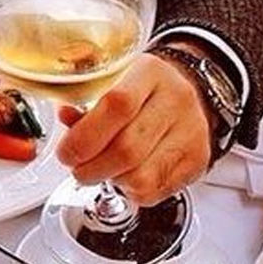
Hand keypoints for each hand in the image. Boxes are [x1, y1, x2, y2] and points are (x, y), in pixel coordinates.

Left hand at [56, 53, 212, 206]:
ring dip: (109, 180)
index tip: (66, 151)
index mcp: (149, 72)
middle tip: (76, 167)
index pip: (117, 103)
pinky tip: (125, 174)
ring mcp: (191, 131)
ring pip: (139, 176)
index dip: (84, 136)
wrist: (184, 96)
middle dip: (89, 167)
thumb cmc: (139, 91)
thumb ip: (83, 99)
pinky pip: (152, 191)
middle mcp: (176, 99)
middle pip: (127, 148)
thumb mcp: (111, 81)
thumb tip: (65, 117)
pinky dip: (128, 190)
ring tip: (101, 168)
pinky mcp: (197, 160)